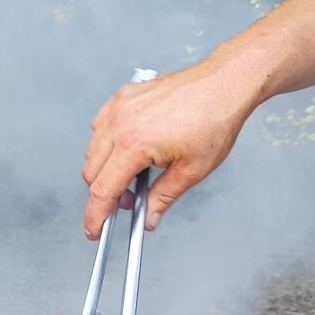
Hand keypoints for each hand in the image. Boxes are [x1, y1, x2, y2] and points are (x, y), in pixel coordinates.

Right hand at [82, 58, 261, 236]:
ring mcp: (119, 107)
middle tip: (128, 201)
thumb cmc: (213, 119)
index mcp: (134, 144)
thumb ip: (162, 198)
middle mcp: (120, 124)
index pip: (102, 190)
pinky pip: (99, 126)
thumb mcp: (191, 171)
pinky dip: (105, 144)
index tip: (93, 230)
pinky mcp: (122, 97)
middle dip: (104, 193)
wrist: (223, 84)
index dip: (95, 215)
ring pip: (92, 150)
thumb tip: (148, 218)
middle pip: (91, 172)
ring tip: (134, 174)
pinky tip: (127, 149)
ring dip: (104, 169)